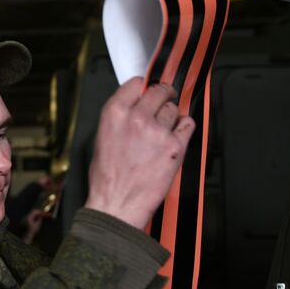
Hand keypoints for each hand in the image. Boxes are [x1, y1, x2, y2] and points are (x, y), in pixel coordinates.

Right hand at [84, 78, 195, 229]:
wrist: (117, 205)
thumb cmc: (107, 179)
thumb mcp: (101, 139)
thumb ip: (119, 118)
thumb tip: (134, 107)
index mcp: (114, 113)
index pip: (137, 83)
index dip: (144, 88)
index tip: (147, 91)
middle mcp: (137, 118)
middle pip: (159, 91)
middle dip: (163, 96)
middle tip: (164, 101)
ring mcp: (158, 131)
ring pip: (173, 109)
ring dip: (171, 117)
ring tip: (163, 132)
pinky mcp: (175, 145)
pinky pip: (188, 124)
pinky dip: (185, 128)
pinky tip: (176, 136)